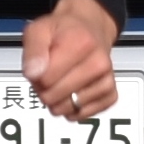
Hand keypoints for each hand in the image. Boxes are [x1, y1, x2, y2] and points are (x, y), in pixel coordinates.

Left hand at [21, 0, 118, 118]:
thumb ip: (33, 51)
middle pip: (55, 97)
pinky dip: (72, 109)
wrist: (89, 29)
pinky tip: (71, 92)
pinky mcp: (110, 95)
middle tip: (48, 74)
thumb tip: (33, 74)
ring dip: (57, 100)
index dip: (36, 76)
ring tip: (59, 81)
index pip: (46, 79)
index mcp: (82, 43)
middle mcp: (100, 63)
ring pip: (68, 108)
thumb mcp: (38, 30)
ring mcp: (107, 80)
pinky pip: (83, 115)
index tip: (41, 65)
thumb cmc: (62, 31)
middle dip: (44, 90)